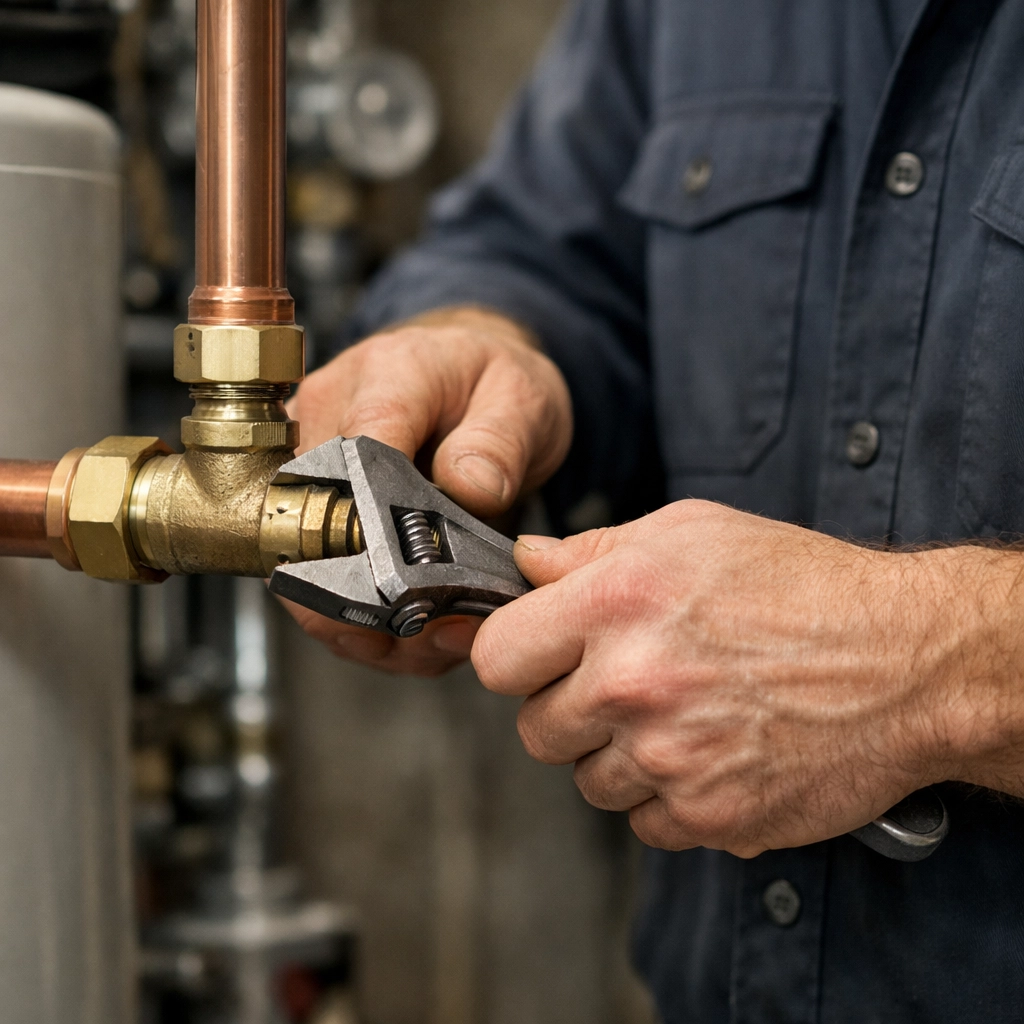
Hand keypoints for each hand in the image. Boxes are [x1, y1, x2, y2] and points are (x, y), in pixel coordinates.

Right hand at [284, 306, 572, 675]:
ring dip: (366, 620)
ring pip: (304, 568)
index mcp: (383, 379)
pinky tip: (415, 633)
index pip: (353, 457)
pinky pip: (320, 580)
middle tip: (431, 627)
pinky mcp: (311, 509)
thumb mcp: (521, 396)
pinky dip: (368, 622)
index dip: (376, 532)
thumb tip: (468, 485)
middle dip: (365, 595)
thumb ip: (498, 440)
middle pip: (308, 526)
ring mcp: (308, 467)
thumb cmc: (490, 380)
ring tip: (432, 638)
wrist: (471, 379)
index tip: (412, 580)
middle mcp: (325, 418)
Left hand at [471, 501, 998, 855]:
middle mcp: (632, 684)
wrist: (905, 660)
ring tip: (680, 714)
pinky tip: (709, 753)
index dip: (517, 656)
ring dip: (619, 756)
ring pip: (588, 780)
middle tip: (625, 684)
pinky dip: (668, 797)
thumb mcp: (691, 532)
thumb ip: (592, 549)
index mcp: (616, 603)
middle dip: (570, 708)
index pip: (497, 656)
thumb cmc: (803, 587)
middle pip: (535, 728)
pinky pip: (644, 822)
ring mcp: (668, 758)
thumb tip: (528, 565)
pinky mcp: (708, 816)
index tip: (540, 656)